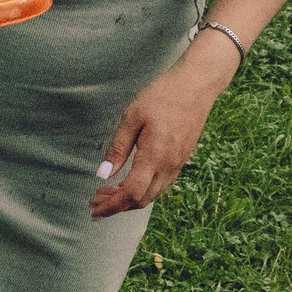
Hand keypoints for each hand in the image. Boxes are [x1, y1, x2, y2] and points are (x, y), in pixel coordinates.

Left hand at [90, 32, 239, 217]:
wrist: (197, 83)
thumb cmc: (163, 95)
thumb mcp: (132, 117)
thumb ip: (117, 148)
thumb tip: (103, 174)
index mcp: (155, 156)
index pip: (131, 193)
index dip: (111, 205)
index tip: (94, 208)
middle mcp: (169, 165)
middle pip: (142, 200)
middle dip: (117, 206)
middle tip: (95, 201)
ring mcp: (178, 163)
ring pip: (152, 194)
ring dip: (129, 199)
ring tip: (107, 193)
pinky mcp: (182, 158)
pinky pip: (161, 184)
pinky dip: (142, 190)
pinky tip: (128, 182)